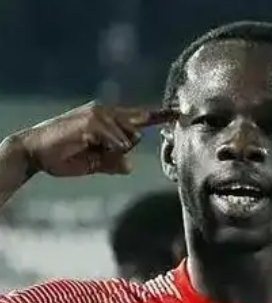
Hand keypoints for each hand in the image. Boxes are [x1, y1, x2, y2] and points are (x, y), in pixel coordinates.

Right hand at [17, 101, 177, 176]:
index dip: (159, 115)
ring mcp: (100, 114)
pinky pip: (117, 142)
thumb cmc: (64, 157)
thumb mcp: (95, 163)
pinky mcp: (93, 121)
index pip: (139, 116)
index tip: (179, 113)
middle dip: (123, 147)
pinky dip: (107, 150)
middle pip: (137, 131)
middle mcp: (106, 111)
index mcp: (108, 119)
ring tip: (86, 148)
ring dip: (111, 151)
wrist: (36, 154)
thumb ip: (114, 162)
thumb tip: (131, 165)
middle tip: (94, 149)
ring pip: (129, 138)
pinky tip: (86, 146)